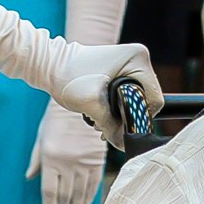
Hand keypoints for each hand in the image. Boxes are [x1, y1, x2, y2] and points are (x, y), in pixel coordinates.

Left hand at [28, 100, 105, 203]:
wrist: (80, 103)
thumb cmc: (56, 120)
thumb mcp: (41, 138)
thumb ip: (36, 161)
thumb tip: (30, 178)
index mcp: (50, 158)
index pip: (49, 191)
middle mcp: (67, 163)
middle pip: (65, 195)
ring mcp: (83, 162)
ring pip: (80, 192)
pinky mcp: (97, 160)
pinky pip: (93, 183)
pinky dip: (89, 196)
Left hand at [47, 40, 162, 144]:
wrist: (49, 65)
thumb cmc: (68, 76)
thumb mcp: (91, 104)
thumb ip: (110, 126)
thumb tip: (123, 144)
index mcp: (137, 59)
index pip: (154, 98)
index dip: (140, 117)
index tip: (120, 126)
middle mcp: (138, 58)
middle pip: (145, 100)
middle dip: (127, 116)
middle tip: (105, 124)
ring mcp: (129, 63)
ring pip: (135, 100)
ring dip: (119, 114)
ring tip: (98, 119)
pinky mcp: (121, 70)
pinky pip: (127, 95)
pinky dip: (115, 107)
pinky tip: (99, 113)